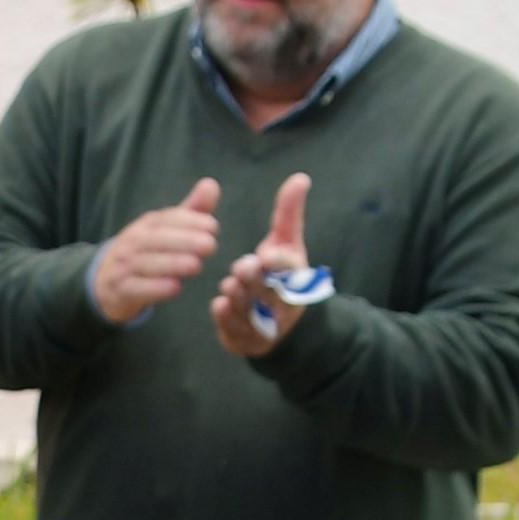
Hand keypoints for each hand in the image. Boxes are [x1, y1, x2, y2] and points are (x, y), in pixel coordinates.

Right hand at [89, 178, 218, 324]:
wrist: (105, 282)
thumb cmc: (146, 252)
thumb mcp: (165, 231)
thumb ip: (190, 212)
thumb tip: (211, 184)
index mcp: (146, 226)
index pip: (166, 219)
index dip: (189, 221)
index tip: (213, 227)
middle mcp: (132, 243)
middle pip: (156, 239)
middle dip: (184, 241)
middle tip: (210, 245)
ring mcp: (123, 267)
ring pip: (146, 264)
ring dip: (172, 264)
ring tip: (196, 265)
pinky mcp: (120, 291)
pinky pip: (135, 289)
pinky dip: (154, 289)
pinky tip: (175, 288)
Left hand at [211, 173, 318, 357]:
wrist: (284, 325)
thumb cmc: (282, 275)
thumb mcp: (289, 242)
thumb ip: (289, 213)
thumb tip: (300, 177)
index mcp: (297, 278)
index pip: (291, 271)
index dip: (279, 264)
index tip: (267, 256)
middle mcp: (285, 305)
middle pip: (272, 295)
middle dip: (257, 282)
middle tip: (241, 268)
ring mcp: (269, 327)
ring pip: (254, 315)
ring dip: (240, 300)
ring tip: (228, 287)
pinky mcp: (250, 342)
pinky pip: (239, 333)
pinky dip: (228, 321)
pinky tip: (218, 306)